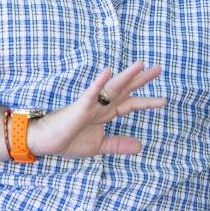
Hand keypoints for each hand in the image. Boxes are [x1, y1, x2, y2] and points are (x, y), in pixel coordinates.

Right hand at [28, 61, 165, 157]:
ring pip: (112, 87)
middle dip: (142, 80)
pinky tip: (108, 72)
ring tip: (141, 64)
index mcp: (106, 113)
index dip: (147, 102)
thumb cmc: (69, 140)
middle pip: (125, 89)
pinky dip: (99, 83)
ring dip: (126, 75)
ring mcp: (91, 104)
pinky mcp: (79, 107)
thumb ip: (118, 144)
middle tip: (159, 68)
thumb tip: (140, 146)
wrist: (45, 142)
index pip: (130, 104)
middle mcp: (101, 105)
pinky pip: (91, 93)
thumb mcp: (99, 146)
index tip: (164, 100)